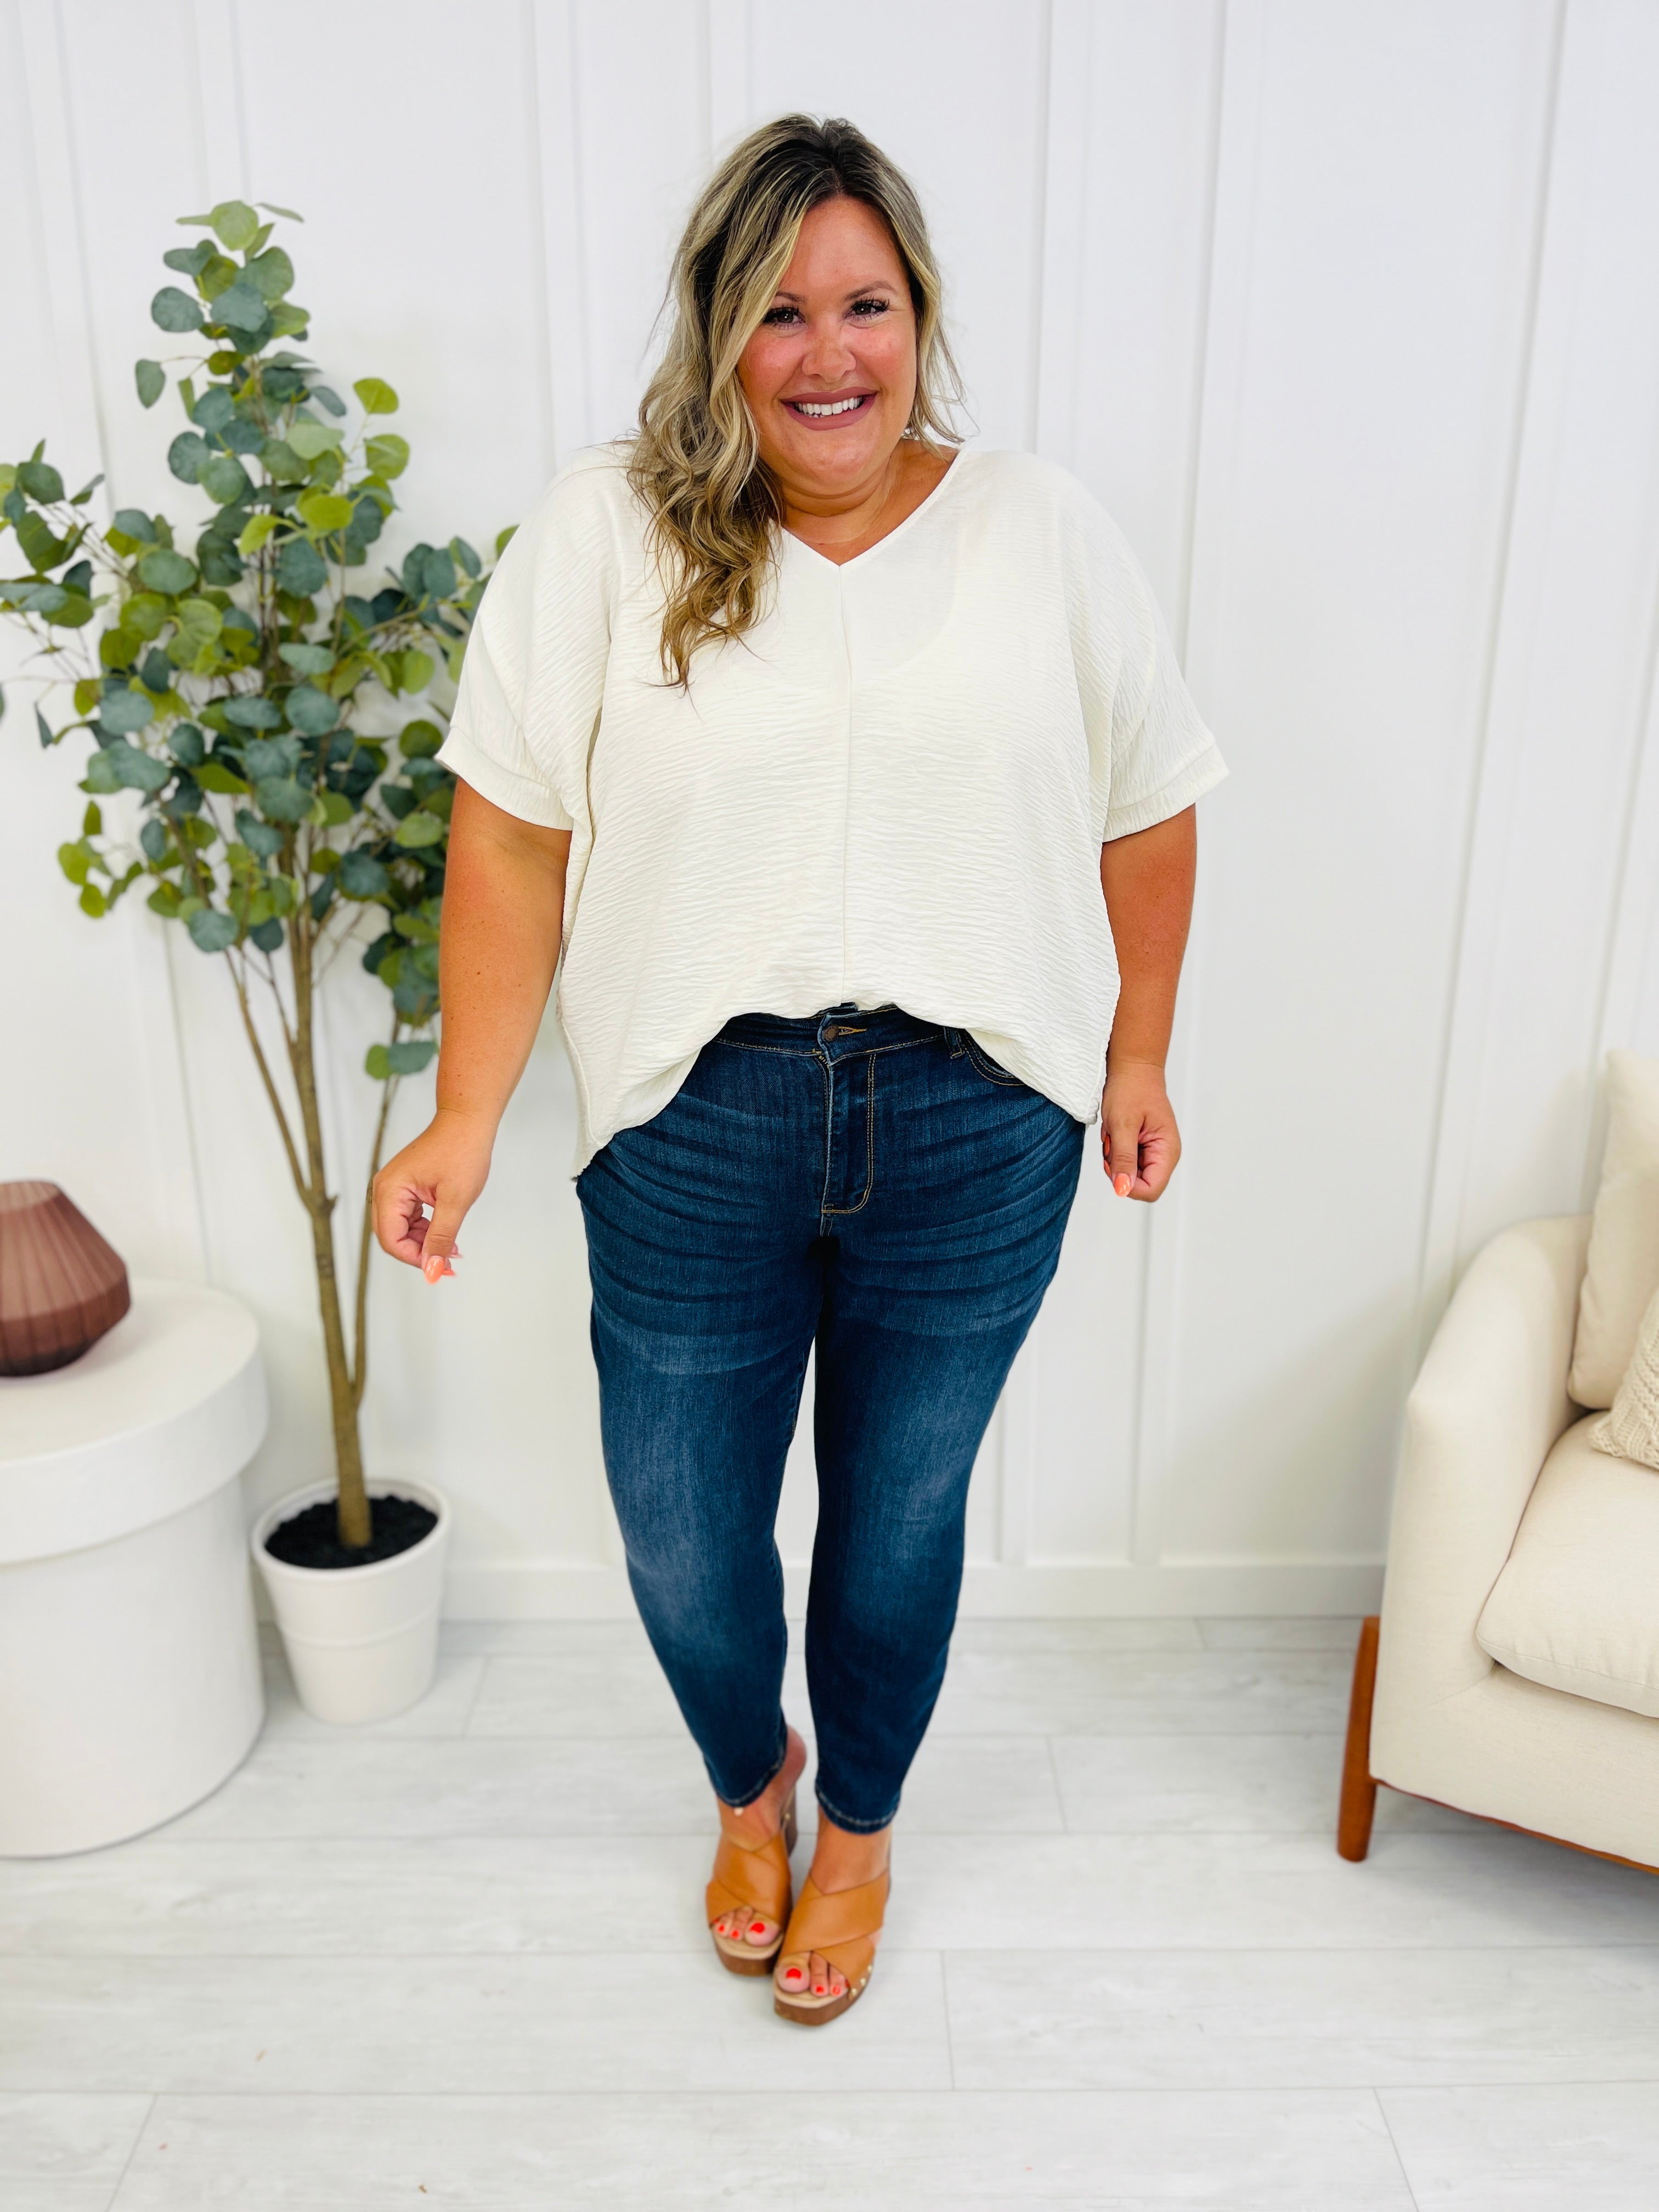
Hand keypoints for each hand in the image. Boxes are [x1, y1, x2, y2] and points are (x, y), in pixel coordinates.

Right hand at [372, 1108, 494, 1283]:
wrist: (467, 1122)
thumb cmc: (462, 1151)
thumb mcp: (455, 1201)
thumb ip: (441, 1237)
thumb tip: (432, 1269)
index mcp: (390, 1191)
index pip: (390, 1239)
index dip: (414, 1258)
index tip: (440, 1266)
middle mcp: (385, 1189)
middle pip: (391, 1236)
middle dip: (419, 1253)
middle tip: (447, 1263)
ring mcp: (393, 1187)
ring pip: (400, 1229)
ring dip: (423, 1242)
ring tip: (452, 1248)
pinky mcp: (405, 1186)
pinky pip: (408, 1217)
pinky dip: (425, 1229)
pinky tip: (445, 1232)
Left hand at [1100, 1058, 1180, 1200]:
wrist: (1133, 1068)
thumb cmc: (1131, 1089)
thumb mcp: (1122, 1125)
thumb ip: (1123, 1159)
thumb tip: (1122, 1189)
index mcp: (1167, 1151)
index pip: (1151, 1190)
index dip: (1128, 1184)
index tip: (1114, 1161)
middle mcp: (1164, 1155)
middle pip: (1138, 1184)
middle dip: (1119, 1167)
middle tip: (1114, 1141)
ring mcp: (1154, 1152)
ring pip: (1128, 1173)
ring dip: (1114, 1156)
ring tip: (1115, 1132)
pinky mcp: (1143, 1147)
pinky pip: (1125, 1161)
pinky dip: (1114, 1150)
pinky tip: (1116, 1132)